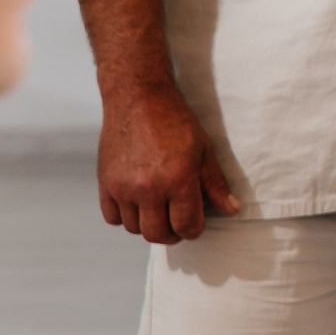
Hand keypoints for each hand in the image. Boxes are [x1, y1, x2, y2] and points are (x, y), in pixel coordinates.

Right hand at [97, 84, 238, 244]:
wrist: (138, 100)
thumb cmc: (174, 121)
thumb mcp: (204, 150)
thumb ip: (215, 184)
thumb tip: (230, 209)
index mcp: (177, 180)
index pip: (186, 226)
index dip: (194, 230)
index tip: (195, 224)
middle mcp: (148, 188)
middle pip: (158, 234)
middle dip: (172, 234)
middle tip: (178, 223)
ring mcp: (123, 188)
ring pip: (134, 228)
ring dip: (148, 225)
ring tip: (159, 210)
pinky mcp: (105, 183)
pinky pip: (112, 218)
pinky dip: (125, 217)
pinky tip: (137, 204)